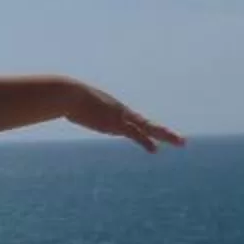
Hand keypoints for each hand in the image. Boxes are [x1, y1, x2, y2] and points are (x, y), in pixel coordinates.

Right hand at [64, 85, 183, 153]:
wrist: (68, 94)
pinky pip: (135, 134)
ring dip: (165, 135)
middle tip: (182, 141)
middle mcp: (122, 113)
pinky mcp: (114, 124)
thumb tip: (62, 107)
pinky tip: (155, 150)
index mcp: (114, 110)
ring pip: (149, 128)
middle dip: (164, 133)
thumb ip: (74, 109)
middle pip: (148, 124)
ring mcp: (120, 118)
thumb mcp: (74, 106)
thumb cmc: (67, 99)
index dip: (146, 130)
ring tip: (181, 142)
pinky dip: (146, 141)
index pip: (134, 122)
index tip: (154, 138)